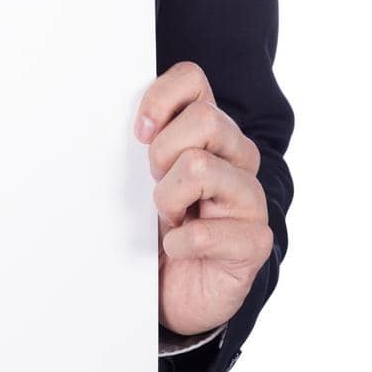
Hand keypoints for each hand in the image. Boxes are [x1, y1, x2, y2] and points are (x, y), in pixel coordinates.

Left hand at [136, 60, 271, 336]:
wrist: (173, 292)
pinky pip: (207, 232)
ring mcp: (251, 198)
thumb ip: (143, 141)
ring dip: (168, 199)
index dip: (160, 99)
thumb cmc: (155, 225)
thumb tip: (116, 118)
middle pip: (206, 120)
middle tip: (155, 182)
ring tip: (168, 218)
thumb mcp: (141, 176)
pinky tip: (178, 248)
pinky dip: (180, 244)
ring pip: (202, 168)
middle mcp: (238, 156)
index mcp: (210, 130)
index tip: (139, 134)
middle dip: (163, 152)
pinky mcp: (254, 241)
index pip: (193, 79)